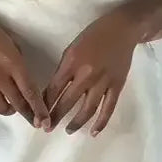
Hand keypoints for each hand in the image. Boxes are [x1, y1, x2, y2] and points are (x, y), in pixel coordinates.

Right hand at [0, 7, 49, 126]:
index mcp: (13, 63)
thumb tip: (24, 81)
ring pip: (2, 109)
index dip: (39, 109)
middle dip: (28, 114)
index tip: (45, 121)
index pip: (30, 91)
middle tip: (33, 118)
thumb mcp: (12, 44)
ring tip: (11, 105)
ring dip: (10, 110)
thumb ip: (19, 63)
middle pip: (18, 104)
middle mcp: (0, 76)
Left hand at [44, 8, 139, 135]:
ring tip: (68, 131)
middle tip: (47, 129)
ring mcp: (103, 82)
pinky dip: (101, 122)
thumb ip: (64, 70)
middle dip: (56, 117)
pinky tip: (93, 132)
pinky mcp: (117, 86)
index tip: (40, 115)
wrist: (121, 29)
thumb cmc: (93, 36)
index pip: (54, 89)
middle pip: (67, 101)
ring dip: (76, 122)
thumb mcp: (72, 48)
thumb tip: (55, 91)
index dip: (45, 104)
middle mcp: (86, 75)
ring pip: (88, 109)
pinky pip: (108, 108)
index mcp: (72, 63)